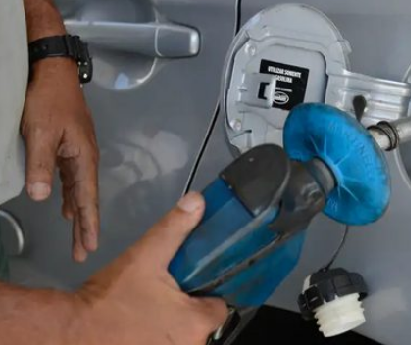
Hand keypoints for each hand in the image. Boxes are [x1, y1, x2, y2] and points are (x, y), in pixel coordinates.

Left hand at [21, 57, 98, 261]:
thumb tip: (41, 198)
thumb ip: (41, 166)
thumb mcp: (40, 133)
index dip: (88, 224)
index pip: (87, 198)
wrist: (53, 71)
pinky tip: (64, 206)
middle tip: (82, 252)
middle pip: (86, 198)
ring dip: (78, 213)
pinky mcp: (70, 145)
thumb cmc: (48, 100)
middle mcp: (85, 157)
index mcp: (83, 157)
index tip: (89, 247)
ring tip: (77, 236)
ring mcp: (79, 151)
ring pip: (79, 190)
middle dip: (85, 226)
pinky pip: (72, 179)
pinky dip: (70, 196)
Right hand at [72, 192, 227, 344]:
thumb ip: (174, 228)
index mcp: (197, 322)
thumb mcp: (145, 255)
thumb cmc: (109, 298)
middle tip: (165, 294)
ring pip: (183, 337)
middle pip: (201, 323)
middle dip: (186, 308)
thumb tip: (197, 201)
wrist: (70, 331)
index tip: (191, 283)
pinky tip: (140, 325)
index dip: (206, 292)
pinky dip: (157, 338)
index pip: (219, 306)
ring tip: (150, 308)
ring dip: (171, 325)